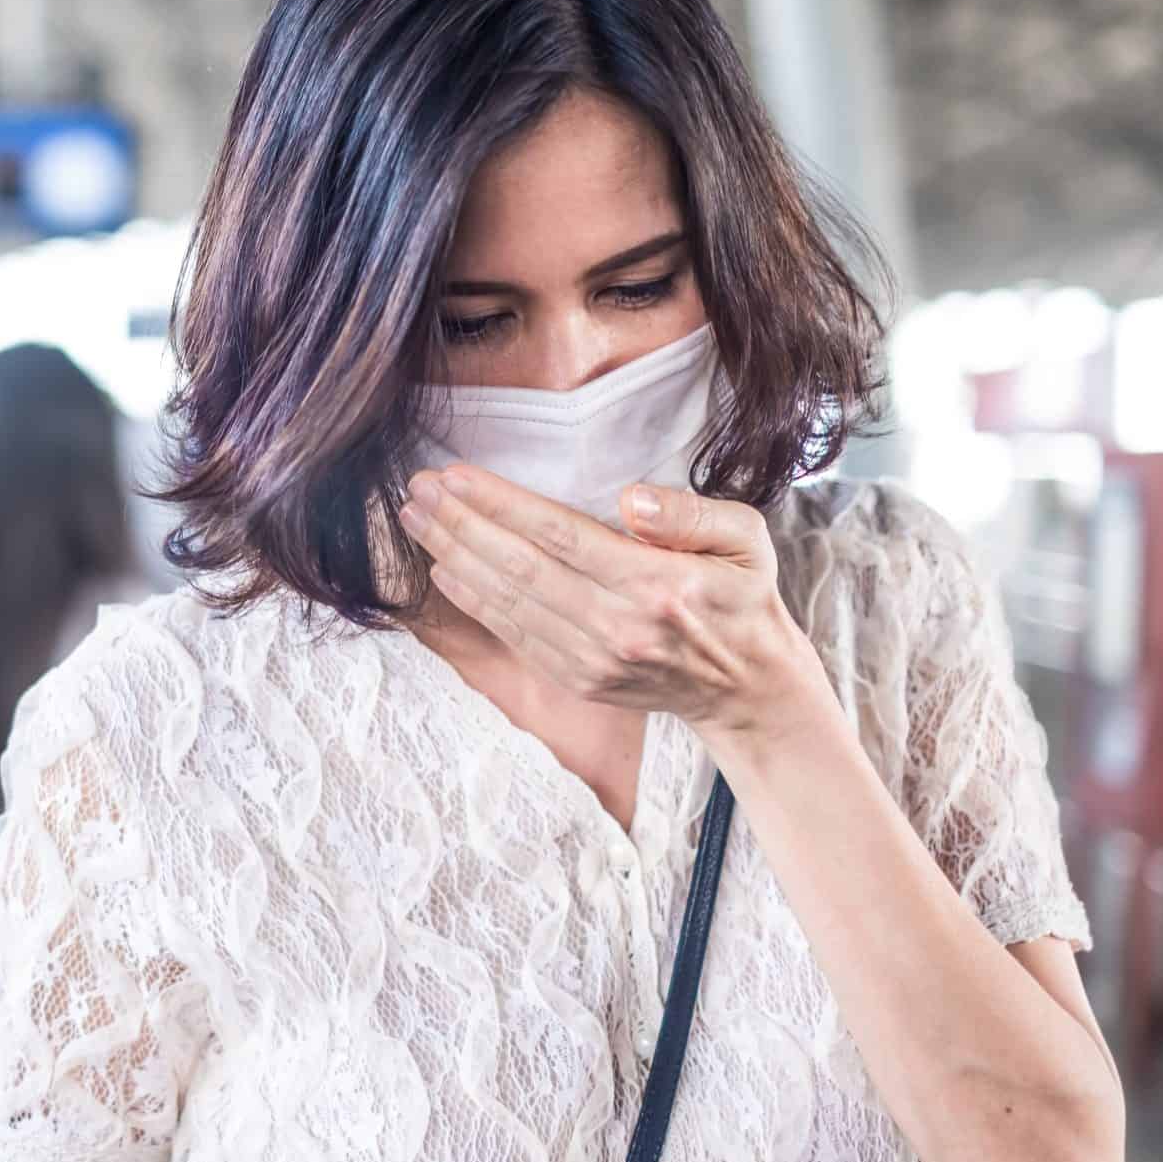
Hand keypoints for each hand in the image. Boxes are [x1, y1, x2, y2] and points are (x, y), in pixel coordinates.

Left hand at [395, 465, 835, 746]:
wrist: (746, 686)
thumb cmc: (742, 596)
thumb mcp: (747, 539)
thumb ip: (691, 514)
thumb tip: (631, 499)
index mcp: (656, 585)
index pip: (559, 536)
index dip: (499, 504)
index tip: (454, 475)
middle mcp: (617, 627)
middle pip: (518, 568)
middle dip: (459, 525)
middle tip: (416, 489)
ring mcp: (593, 660)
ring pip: (507, 603)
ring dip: (453, 558)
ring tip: (416, 519)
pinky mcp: (577, 680)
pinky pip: (513, 636)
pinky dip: (473, 603)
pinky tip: (444, 570)